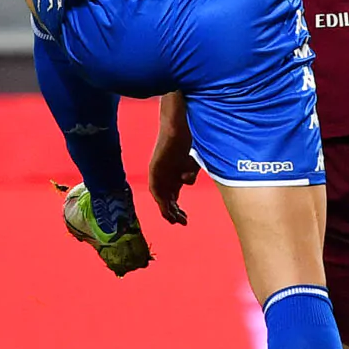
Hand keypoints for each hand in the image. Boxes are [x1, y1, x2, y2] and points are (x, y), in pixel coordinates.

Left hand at [148, 95, 197, 225]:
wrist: (179, 125)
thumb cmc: (189, 141)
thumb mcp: (194, 161)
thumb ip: (191, 173)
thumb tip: (188, 180)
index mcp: (174, 175)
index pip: (174, 197)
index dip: (178, 210)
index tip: (185, 220)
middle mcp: (165, 176)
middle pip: (167, 200)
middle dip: (174, 213)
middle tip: (182, 222)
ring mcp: (158, 173)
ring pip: (160, 197)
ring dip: (166, 209)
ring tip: (174, 219)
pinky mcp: (154, 168)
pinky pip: (155, 188)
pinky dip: (162, 198)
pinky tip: (169, 206)